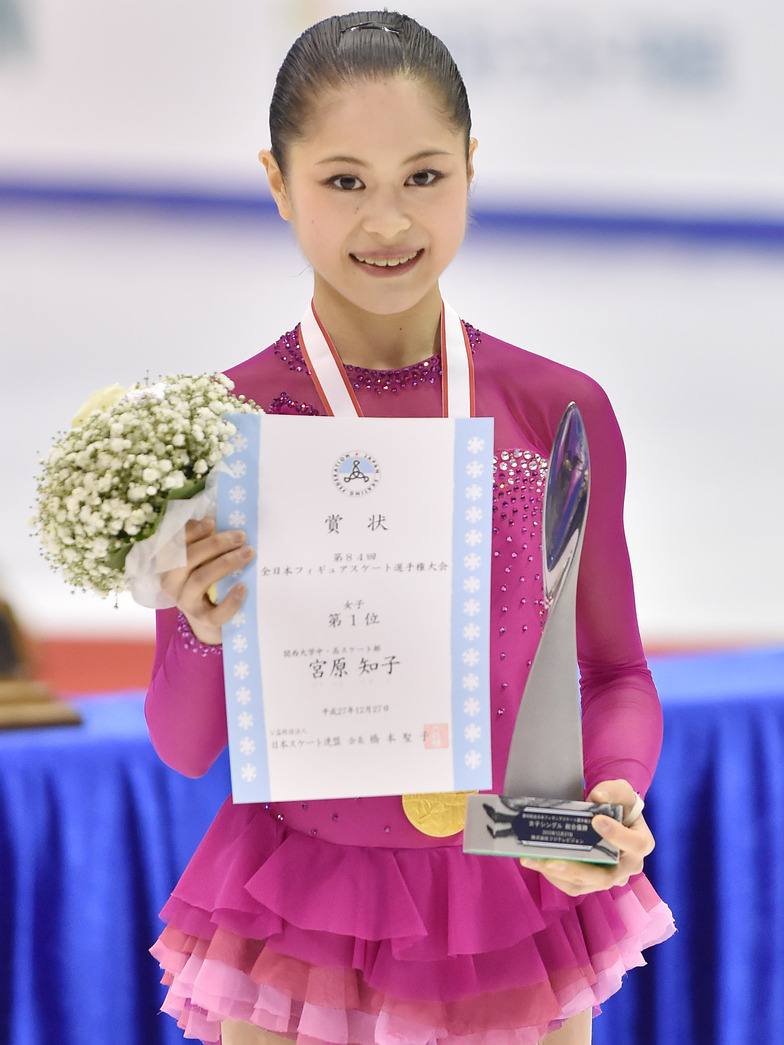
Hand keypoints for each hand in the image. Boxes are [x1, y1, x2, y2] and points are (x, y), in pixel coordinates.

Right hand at [160, 518, 253, 645]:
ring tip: (248, 553)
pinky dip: (230, 600)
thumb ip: (204, 541)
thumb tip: (214, 521)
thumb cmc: (207, 578)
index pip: (173, 544)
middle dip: (215, 544)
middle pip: (187, 560)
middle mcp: (171, 583)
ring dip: (225, 563)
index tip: (211, 522)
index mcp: (168, 563)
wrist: (210, 618)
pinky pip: (216, 613)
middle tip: (240, 536)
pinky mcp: (204, 620)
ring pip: (199, 580)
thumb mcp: (201, 558)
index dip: (190, 532)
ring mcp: (186, 603)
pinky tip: (242, 587)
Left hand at [518, 779, 654, 895]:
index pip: (634, 844)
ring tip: (535, 860)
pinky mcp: (593, 883)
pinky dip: (554, 877)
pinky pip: (574, 886)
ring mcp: (610, 879)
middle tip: (553, 860)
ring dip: (558, 874)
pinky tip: (537, 863)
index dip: (616, 835)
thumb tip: (597, 797)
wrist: (613, 819)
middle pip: (606, 877)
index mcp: (641, 843)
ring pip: (585, 884)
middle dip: (578, 869)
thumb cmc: (619, 804)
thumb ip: (612, 791)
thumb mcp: (620, 791)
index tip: (596, 820)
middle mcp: (628, 867)